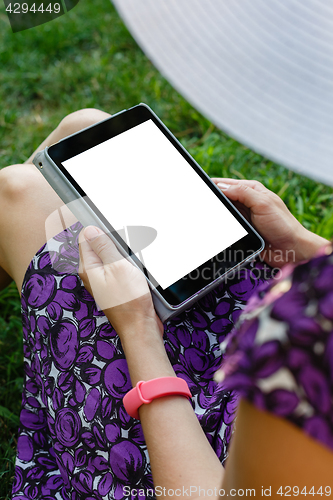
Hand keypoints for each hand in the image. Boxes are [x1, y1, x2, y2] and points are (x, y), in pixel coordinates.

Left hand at [79, 226, 162, 338]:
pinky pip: (117, 266)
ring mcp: (102, 280)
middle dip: (113, 242)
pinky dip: (126, 264)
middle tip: (126, 251)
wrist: (140, 326)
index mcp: (88, 267)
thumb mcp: (117, 266)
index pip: (85, 237)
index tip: (113, 233)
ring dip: (122, 254)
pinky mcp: (113, 285)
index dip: (100, 230)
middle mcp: (91, 273)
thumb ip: (103, 246)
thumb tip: (90, 229)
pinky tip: (135, 270)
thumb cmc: (130, 300)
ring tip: (132, 263)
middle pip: (98, 245)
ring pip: (110, 255)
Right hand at [211, 178, 329, 267]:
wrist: (291, 250)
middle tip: (200, 204)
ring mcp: (243, 218)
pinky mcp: (241, 232)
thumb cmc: (283, 225)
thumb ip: (243, 192)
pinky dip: (220, 228)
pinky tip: (213, 230)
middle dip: (211, 201)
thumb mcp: (263, 203)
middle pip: (221, 199)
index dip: (212, 185)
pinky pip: (225, 228)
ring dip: (215, 215)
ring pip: (222, 213)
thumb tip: (221, 187)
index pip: (226, 184)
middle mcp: (246, 202)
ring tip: (205, 215)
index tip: (198, 188)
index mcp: (252, 190)